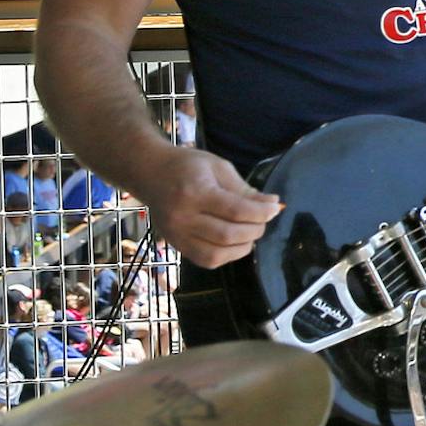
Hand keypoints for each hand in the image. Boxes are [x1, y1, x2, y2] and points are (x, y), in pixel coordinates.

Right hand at [135, 147, 281, 268]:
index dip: (261, 212)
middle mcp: (183, 217)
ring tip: (251, 233)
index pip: (235, 210)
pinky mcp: (175, 245)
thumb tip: (272, 204)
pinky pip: (205, 260)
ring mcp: (177, 235)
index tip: (275, 207)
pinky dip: (226, 255)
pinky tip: (235, 243)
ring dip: (242, 247)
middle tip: (264, 220)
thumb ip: (244, 189)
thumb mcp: (218, 167)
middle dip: (255, 230)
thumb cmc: (187, 166)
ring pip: (216, 253)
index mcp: (195, 192)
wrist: (149, 173)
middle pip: (227, 235)